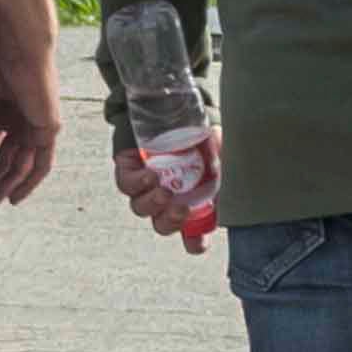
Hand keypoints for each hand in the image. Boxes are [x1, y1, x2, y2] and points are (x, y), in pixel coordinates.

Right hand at [0, 34, 64, 208]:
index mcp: (8, 104)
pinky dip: (29, 182)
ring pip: (21, 166)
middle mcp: (24, 118)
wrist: (23, 45)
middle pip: (7, 158)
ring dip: (5, 187)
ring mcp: (37, 124)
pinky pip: (41, 164)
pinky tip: (15, 198)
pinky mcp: (49, 129)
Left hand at [136, 114, 226, 246]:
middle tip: (181, 209)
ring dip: (153, 203)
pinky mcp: (127, 171)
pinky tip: (149, 175)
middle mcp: (166, 200)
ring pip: (142, 207)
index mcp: (191, 203)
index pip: (192, 234)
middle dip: (171, 221)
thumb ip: (224, 161)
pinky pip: (127, 184)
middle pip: (163, 224)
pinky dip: (137, 183)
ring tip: (163, 190)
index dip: (195, 242)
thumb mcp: (218, 149)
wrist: (170, 110)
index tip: (197, 241)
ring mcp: (145, 188)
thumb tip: (223, 167)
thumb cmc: (199, 135)